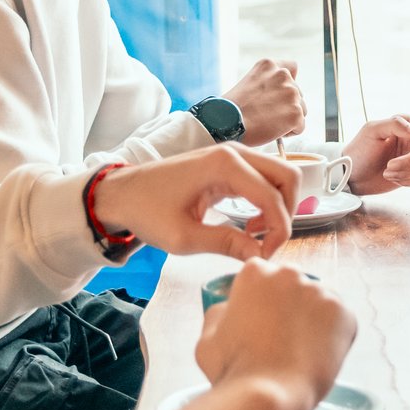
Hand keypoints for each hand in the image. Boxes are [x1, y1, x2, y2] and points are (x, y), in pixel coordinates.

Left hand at [92, 144, 298, 260]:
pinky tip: (249, 225)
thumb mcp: (184, 237)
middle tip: (268, 243)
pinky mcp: (228, 164)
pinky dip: (267, 202)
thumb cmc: (147, 211)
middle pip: (288, 175)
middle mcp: (234, 153)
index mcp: (225, 165)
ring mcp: (233, 155)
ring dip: (279, 206)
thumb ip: (225, 244)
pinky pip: (263, 179)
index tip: (264, 256)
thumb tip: (259, 257)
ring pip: (279, 176)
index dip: (278, 230)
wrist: (122, 193)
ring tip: (256, 236)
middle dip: (287, 212)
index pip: (273, 196)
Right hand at [196, 260, 356, 409]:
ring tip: (300, 352)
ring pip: (319, 303)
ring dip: (312, 321)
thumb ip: (219, 312)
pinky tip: (317, 356)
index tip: (262, 324)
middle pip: (293, 287)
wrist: (267, 395)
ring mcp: (319, 291)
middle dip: (289, 308)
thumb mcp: (208, 336)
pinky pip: (341, 321)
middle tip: (282, 340)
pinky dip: (334, 337)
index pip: (263, 278)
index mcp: (255, 272)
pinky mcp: (343, 312)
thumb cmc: (234, 369)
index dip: (262, 303)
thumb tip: (229, 306)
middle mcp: (290, 273)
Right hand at [223, 59, 304, 145]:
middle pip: (298, 94)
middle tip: (267, 115)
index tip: (281, 93)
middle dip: (287, 105)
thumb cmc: (231, 109)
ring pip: (301, 110)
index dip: (288, 83)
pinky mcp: (296, 113)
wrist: (226, 123)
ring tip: (267, 124)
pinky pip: (300, 127)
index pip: (291, 67)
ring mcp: (291, 93)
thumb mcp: (248, 84)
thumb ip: (267, 84)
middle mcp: (283, 75)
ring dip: (289, 119)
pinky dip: (289, 132)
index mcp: (269, 65)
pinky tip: (271, 131)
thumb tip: (280, 97)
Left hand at [342, 115, 409, 194]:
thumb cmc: (359, 150)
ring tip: (386, 172)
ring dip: (405, 173)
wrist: (352, 175)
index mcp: (405, 125)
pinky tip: (392, 178)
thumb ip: (396, 125)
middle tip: (389, 166)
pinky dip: (407, 181)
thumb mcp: (372, 131)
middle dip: (409, 162)